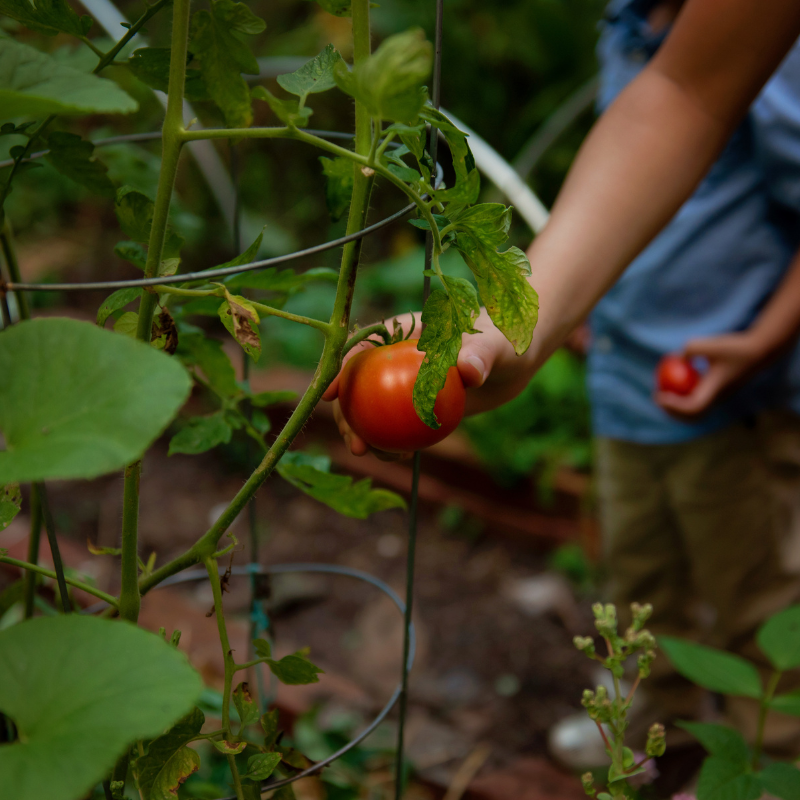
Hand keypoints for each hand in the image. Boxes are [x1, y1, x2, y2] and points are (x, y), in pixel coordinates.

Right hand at [321, 309, 530, 457]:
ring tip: (373, 455)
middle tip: (356, 444)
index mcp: (400, 332)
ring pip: (371, 408)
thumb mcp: (492, 346)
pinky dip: (392, 440)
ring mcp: (402, 383)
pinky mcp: (414, 404)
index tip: (330, 394)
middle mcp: (394, 357)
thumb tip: (468, 370)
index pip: (361, 348)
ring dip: (363, 432)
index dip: (339, 370)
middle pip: (357, 385)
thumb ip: (478, 355)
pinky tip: (400, 457)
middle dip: (345, 414)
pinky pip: (396, 424)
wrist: (513, 362)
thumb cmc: (501, 342)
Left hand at [655, 332, 763, 418]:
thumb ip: (690, 350)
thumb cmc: (734, 347)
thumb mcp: (709, 344)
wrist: (759, 352)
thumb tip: (675, 358)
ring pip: (697, 412)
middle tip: (658, 399)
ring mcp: (720, 398)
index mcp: (716, 390)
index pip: (693, 407)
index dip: (674, 406)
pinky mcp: (720, 394)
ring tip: (663, 396)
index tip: (659, 395)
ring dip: (679, 408)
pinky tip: (675, 387)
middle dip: (673, 412)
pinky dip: (686, 400)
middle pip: (693, 416)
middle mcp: (718, 398)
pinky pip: (701, 402)